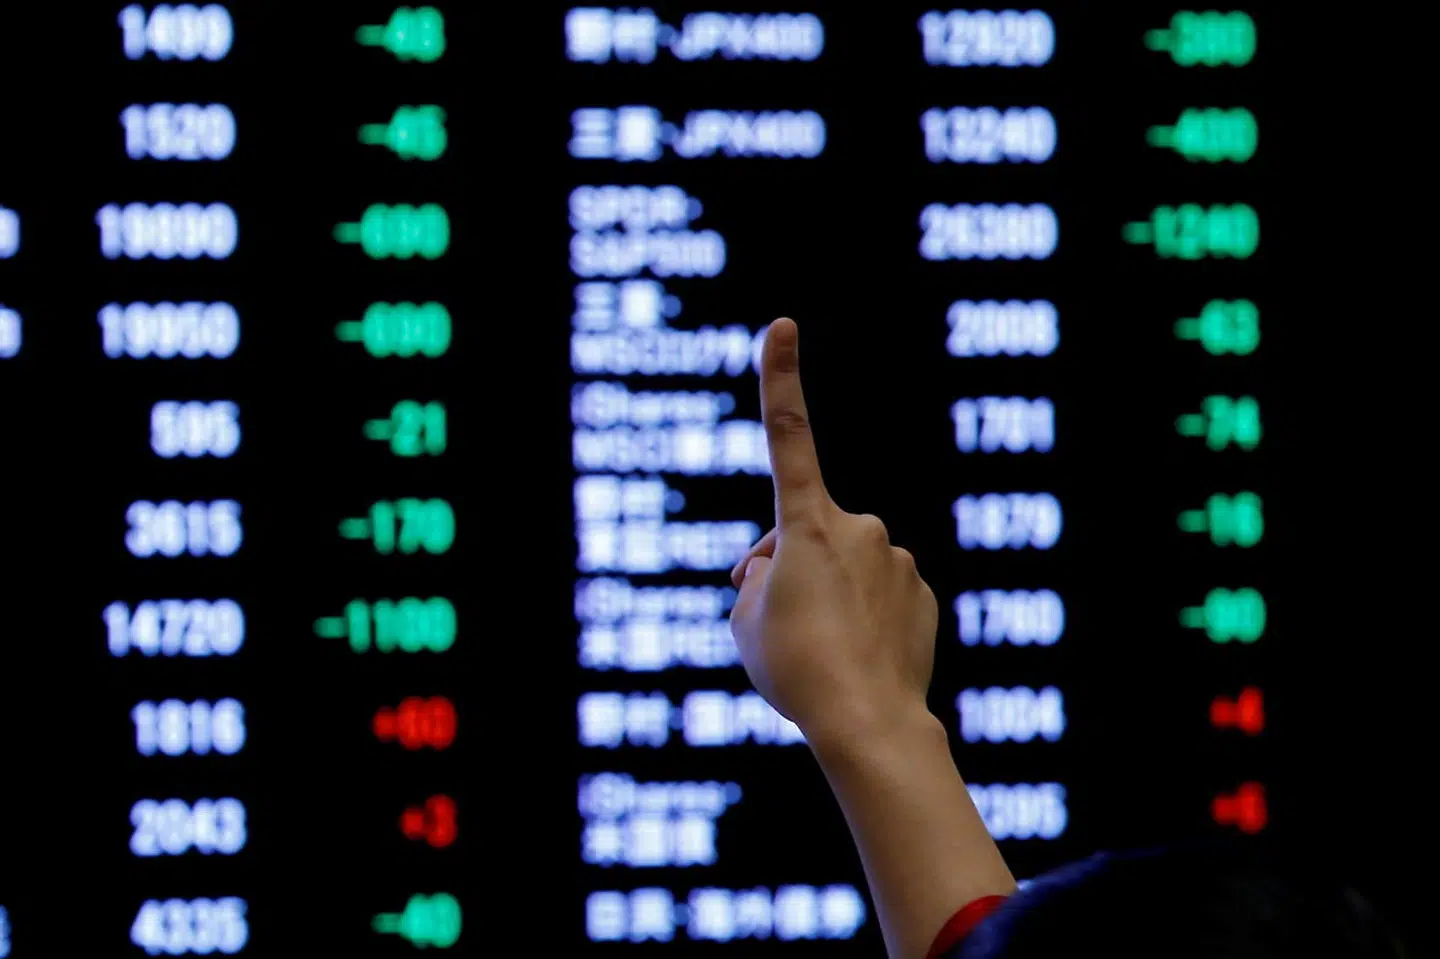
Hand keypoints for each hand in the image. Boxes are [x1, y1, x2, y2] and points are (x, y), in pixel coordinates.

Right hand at [729, 318, 939, 743]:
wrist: (867, 722)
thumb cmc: (793, 670)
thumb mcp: (743, 622)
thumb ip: (757, 582)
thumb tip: (782, 569)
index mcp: (805, 524)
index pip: (787, 438)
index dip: (779, 380)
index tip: (783, 326)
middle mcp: (859, 526)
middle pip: (807, 534)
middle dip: (788, 566)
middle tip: (783, 625)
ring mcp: (897, 558)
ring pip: (846, 567)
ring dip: (828, 595)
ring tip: (823, 650)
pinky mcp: (922, 591)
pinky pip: (881, 594)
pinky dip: (865, 616)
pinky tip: (858, 655)